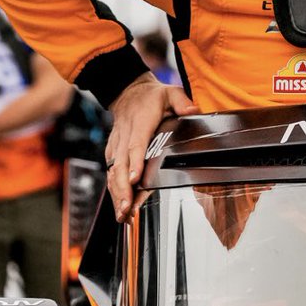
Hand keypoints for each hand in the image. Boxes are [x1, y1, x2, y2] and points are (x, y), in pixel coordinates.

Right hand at [107, 74, 199, 221]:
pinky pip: (112, 171)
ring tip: (122, 214)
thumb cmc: (151, 96)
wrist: (127, 91)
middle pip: (122, 164)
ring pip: (114, 171)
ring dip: (117, 193)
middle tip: (126, 208)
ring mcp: (117, 144)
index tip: (136, 180)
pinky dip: (114, 189)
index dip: (135, 163)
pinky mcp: (113, 150)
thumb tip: (193, 110)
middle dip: (123, 188)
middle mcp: (125, 135)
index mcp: (140, 122)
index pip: (136, 145)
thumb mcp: (170, 92)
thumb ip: (181, 101)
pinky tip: (120, 206)